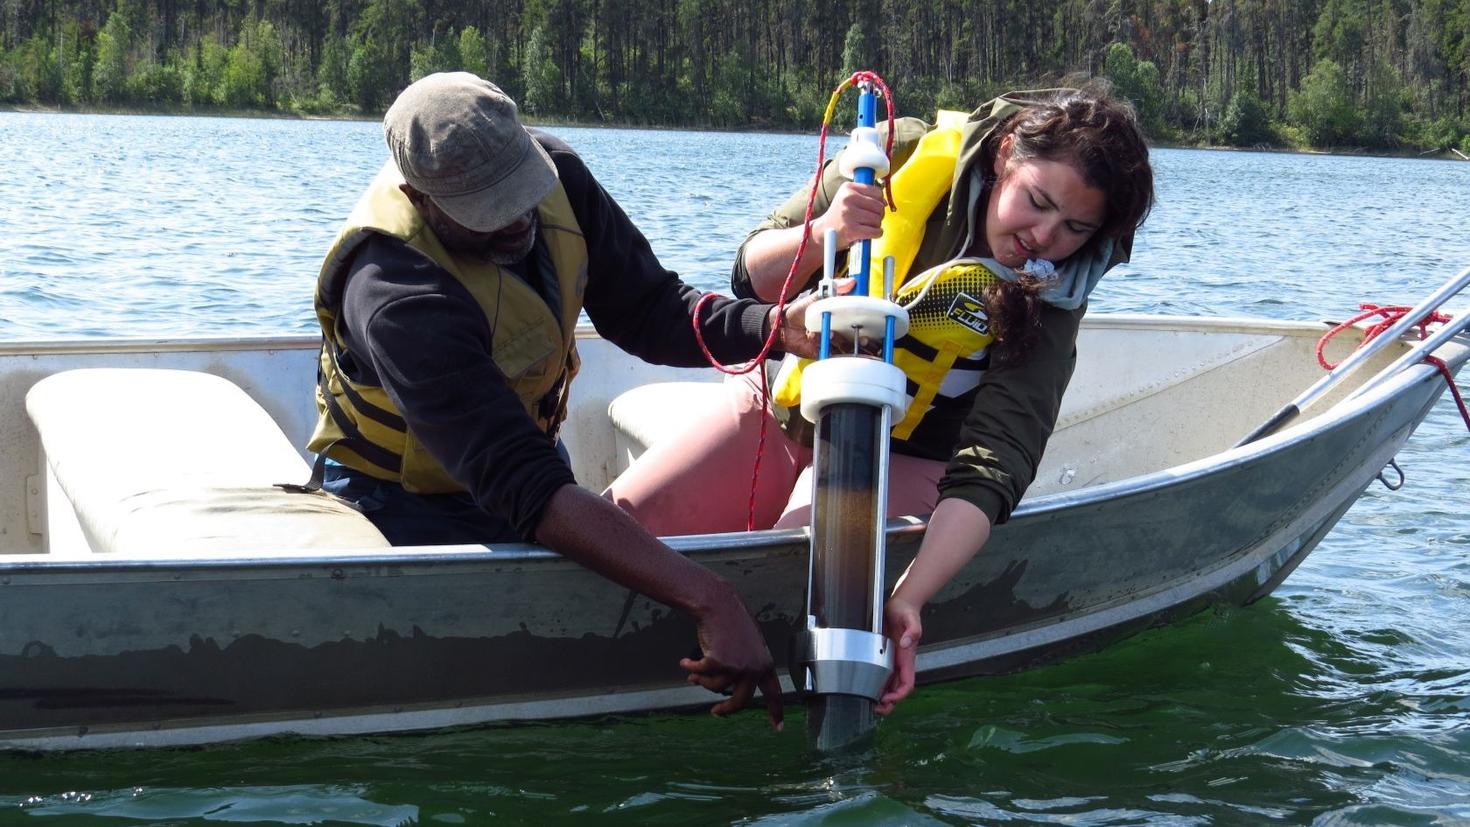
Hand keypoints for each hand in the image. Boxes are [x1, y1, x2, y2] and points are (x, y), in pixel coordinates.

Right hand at [680, 581, 783, 729]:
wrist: (719, 605)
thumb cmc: (731, 623)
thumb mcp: (748, 646)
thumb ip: (746, 667)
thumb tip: (731, 688)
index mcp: (765, 664)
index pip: (773, 692)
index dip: (775, 711)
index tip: (778, 729)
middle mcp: (754, 668)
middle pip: (740, 701)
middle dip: (726, 709)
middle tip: (716, 712)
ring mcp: (736, 666)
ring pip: (716, 687)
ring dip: (702, 681)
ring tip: (693, 674)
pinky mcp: (719, 662)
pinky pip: (701, 674)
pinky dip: (691, 669)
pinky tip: (685, 662)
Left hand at [767, 278, 873, 358]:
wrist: (783, 326)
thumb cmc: (802, 311)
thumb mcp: (817, 297)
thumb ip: (834, 288)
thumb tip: (851, 281)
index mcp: (845, 320)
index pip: (864, 324)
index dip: (872, 327)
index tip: (875, 326)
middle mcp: (843, 333)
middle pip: (860, 341)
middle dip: (864, 341)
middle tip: (863, 338)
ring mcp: (834, 345)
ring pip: (847, 349)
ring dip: (843, 344)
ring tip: (833, 335)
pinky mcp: (823, 353)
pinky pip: (830, 355)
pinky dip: (826, 347)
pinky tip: (819, 339)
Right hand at [811, 181, 884, 249]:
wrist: (822, 232)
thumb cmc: (839, 216)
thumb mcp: (847, 198)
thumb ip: (864, 195)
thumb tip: (884, 202)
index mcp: (848, 188)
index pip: (877, 192)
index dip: (880, 202)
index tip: (873, 208)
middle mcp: (848, 199)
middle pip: (879, 206)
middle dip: (878, 215)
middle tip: (870, 219)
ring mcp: (849, 214)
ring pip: (877, 219)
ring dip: (876, 225)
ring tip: (866, 226)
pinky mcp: (851, 229)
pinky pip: (875, 231)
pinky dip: (877, 234)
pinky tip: (871, 233)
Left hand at [875, 595, 922, 715]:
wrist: (901, 604)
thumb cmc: (907, 612)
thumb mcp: (910, 619)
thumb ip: (912, 630)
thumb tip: (906, 643)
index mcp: (907, 658)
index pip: (907, 684)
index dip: (899, 695)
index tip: (887, 698)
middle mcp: (901, 662)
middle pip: (898, 690)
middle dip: (889, 703)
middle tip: (875, 709)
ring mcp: (893, 661)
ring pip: (889, 686)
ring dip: (882, 697)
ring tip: (869, 705)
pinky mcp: (885, 656)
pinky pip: (882, 676)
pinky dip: (876, 685)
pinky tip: (865, 689)